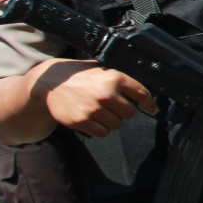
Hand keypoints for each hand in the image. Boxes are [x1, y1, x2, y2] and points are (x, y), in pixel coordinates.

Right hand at [30, 59, 156, 136]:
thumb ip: (119, 78)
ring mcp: (93, 108)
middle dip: (123, 112)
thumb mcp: (102, 69)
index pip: (141, 94)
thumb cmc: (80, 75)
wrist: (51, 83)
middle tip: (112, 107)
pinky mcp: (82, 121)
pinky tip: (93, 120)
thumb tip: (141, 92)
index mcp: (114, 77)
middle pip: (129, 113)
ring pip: (116, 125)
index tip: (152, 109)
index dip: (149, 104)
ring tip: (99, 112)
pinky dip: (100, 129)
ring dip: (111, 121)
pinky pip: (102, 133)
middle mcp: (106, 93)